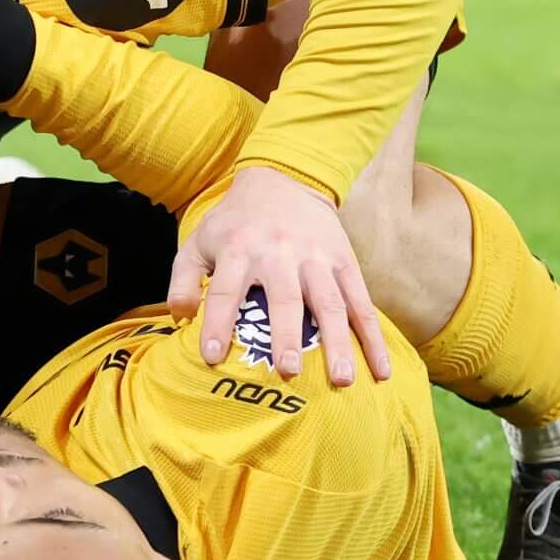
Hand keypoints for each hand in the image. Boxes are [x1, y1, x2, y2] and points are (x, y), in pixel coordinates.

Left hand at [170, 166, 389, 386]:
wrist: (282, 179)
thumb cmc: (234, 223)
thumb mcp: (199, 241)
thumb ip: (184, 279)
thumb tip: (180, 317)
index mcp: (239, 250)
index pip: (224, 291)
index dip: (216, 324)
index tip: (212, 357)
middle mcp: (279, 254)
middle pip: (284, 298)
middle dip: (287, 335)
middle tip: (288, 371)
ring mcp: (317, 259)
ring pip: (330, 303)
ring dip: (338, 342)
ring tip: (342, 380)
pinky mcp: (345, 262)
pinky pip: (361, 302)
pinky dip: (373, 337)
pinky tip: (380, 369)